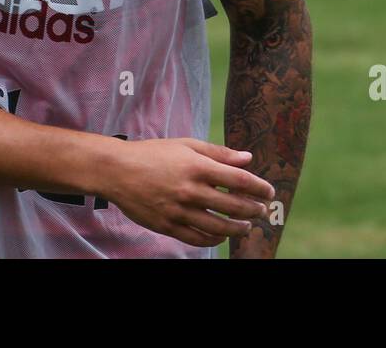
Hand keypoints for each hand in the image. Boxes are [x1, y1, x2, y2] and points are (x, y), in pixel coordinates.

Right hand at [99, 138, 275, 247]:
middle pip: (234, 206)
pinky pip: (198, 238)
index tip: (269, 192)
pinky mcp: (167, 226)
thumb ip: (218, 153)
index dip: (259, 187)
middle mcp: (190, 190)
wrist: (117, 170)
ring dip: (238, 228)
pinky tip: (222, 236)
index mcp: (197, 167)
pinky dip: (214, 239)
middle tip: (261, 211)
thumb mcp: (186, 145)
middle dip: (253, 210)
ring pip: (219, 227)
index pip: (239, 180)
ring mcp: (179, 211)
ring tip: (246, 227)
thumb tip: (248, 159)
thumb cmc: (154, 154)